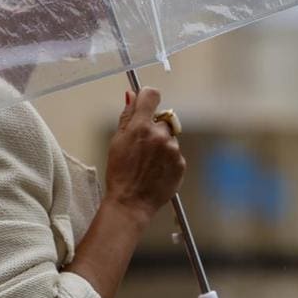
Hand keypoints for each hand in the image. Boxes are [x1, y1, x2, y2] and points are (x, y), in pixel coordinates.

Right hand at [103, 87, 186, 221]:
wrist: (131, 201)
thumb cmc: (120, 174)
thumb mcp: (117, 141)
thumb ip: (127, 116)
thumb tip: (131, 96)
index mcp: (141, 126)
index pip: (151, 95)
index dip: (147, 98)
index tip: (145, 104)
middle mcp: (160, 135)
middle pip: (162, 120)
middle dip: (154, 128)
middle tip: (142, 147)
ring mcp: (173, 149)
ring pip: (170, 138)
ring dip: (162, 145)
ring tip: (148, 163)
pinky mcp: (181, 163)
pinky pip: (175, 154)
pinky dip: (168, 159)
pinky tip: (156, 170)